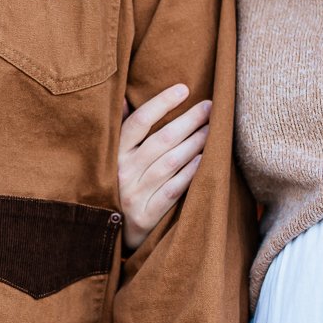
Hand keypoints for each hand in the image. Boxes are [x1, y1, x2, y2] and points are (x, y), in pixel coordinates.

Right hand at [118, 83, 210, 251]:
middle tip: (210, 106)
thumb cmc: (119, 185)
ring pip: (169, 163)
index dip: (161, 103)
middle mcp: (122, 172)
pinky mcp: (146, 216)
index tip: (184, 88)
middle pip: (161, 140)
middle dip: (189, 120)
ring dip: (194, 143)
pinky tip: (203, 160)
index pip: (138, 121)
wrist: (110, 233)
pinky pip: (172, 191)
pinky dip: (188, 174)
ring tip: (212, 130)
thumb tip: (128, 99)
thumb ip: (122, 131)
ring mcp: (133, 194)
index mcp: (114, 153)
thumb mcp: (114, 159)